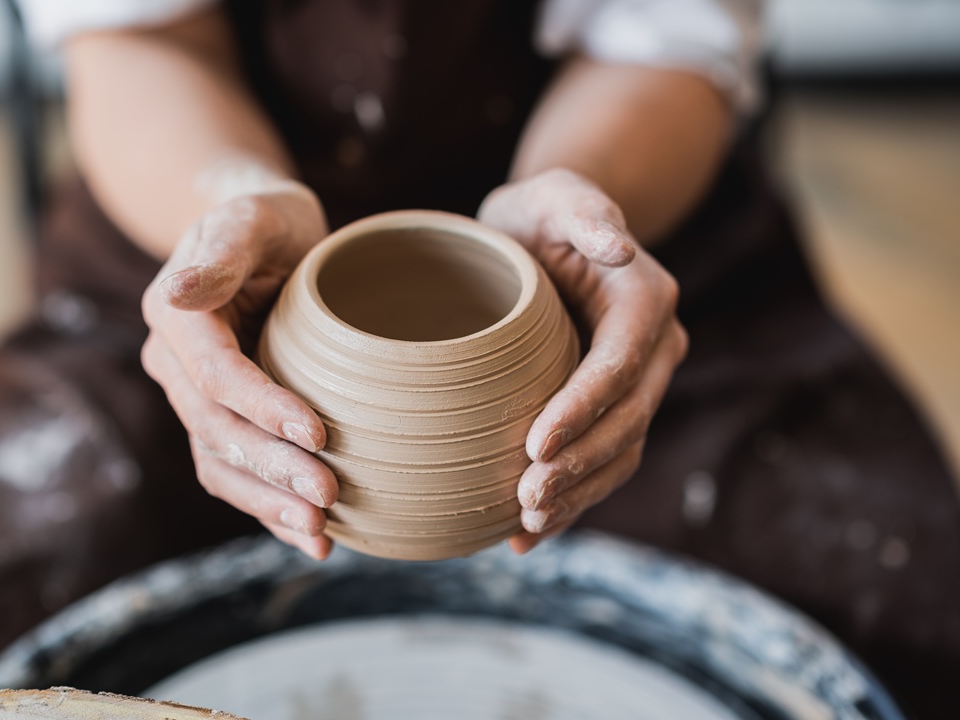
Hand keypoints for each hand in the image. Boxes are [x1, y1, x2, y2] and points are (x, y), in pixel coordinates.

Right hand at [141, 183, 337, 558]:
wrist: (266, 242)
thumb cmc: (268, 221)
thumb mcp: (253, 217)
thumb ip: (222, 251)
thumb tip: (176, 294)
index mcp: (176, 319)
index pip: (215, 376)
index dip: (262, 409)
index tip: (318, 432)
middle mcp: (174, 365)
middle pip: (217, 430)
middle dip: (272, 467)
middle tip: (327, 494)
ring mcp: (195, 398)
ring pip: (220, 463)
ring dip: (267, 503)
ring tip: (320, 531)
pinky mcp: (223, 419)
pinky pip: (235, 472)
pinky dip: (268, 508)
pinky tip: (312, 538)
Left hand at [478, 168, 688, 552]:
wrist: (542, 241)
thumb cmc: (540, 214)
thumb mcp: (554, 196)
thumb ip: (582, 211)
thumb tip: (617, 246)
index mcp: (646, 301)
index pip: (621, 364)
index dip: (584, 408)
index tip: (535, 442)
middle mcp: (655, 348)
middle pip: (627, 419)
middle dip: (580, 464)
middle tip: (526, 496)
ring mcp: (639, 385)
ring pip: (620, 452)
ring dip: (579, 494)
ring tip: (527, 520)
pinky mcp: (612, 410)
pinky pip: (601, 464)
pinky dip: (570, 502)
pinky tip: (526, 534)